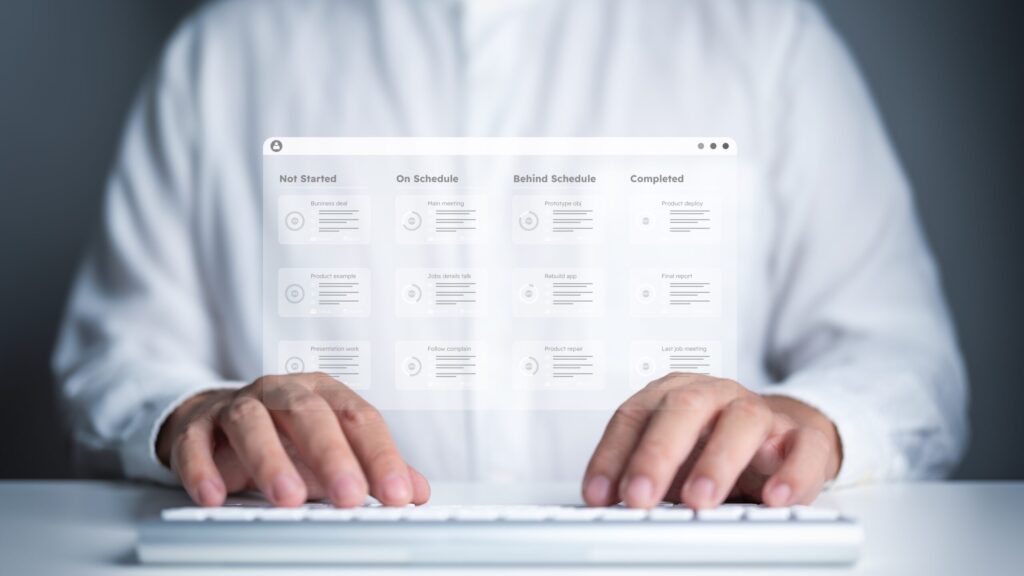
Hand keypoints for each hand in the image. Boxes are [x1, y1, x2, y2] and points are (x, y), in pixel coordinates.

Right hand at [156, 373, 429, 507]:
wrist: (218, 421)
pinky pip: (196, 442)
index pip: (360, 419)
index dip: (381, 456)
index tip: (398, 496)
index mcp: (324, 394)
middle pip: (310, 413)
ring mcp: (237, 404)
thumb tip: (418, 490)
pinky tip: (215, 496)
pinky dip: (204, 467)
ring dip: (271, 459)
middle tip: (350, 497)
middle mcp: (283, 392)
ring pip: (252, 422)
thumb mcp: (333, 452)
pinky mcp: (197, 425)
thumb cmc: (285, 437)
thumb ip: (373, 469)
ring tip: (288, 499)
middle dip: (332, 455)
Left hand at [582, 374, 841, 508]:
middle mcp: (714, 396)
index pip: (634, 415)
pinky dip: (791, 473)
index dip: (612, 454)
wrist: (781, 436)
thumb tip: (607, 509)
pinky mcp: (803, 436)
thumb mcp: (672, 462)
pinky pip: (804, 447)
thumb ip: (644, 478)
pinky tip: (774, 499)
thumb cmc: (713, 447)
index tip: (598, 495)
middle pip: (683, 409)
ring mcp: (761, 412)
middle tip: (639, 496)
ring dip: (717, 460)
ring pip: (742, 421)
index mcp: (672, 396)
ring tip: (699, 500)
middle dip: (657, 453)